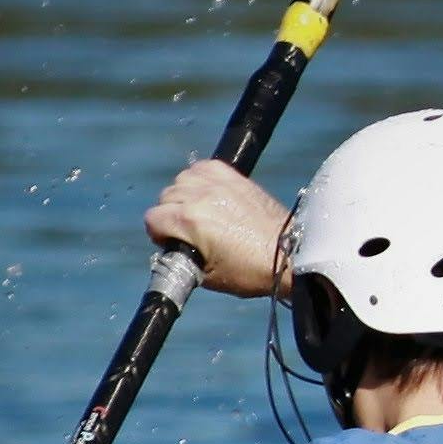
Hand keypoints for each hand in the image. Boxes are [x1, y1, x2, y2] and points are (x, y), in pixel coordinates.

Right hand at [143, 161, 290, 297]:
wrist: (291, 255)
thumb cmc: (252, 270)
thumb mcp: (208, 276)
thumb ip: (181, 258)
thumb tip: (170, 249)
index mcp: (189, 220)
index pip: (152, 218)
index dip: (160, 234)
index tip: (175, 243)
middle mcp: (200, 195)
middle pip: (166, 198)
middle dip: (173, 215)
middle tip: (193, 232)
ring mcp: (218, 183)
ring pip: (182, 180)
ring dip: (187, 195)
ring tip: (203, 213)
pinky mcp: (234, 177)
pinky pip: (203, 167)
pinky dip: (202, 179)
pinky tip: (212, 194)